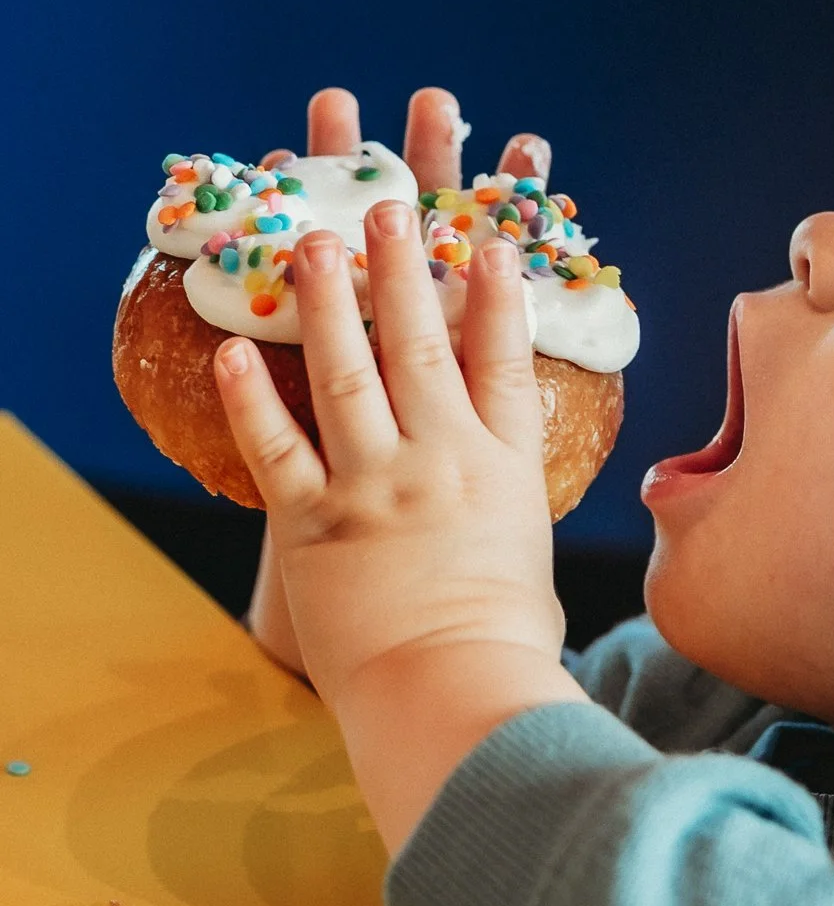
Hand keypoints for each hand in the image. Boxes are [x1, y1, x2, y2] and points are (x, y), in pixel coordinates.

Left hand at [245, 86, 552, 679]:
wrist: (451, 695)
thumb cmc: (503, 645)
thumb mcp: (528, 558)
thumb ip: (507, 510)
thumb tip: (498, 502)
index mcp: (501, 467)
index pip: (500, 360)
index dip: (493, 295)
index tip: (484, 243)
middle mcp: (440, 459)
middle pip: (420, 344)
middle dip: (400, 271)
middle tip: (384, 210)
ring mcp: (375, 485)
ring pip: (347, 374)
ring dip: (329, 303)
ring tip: (312, 244)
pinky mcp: (314, 523)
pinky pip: (275, 448)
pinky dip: (250, 399)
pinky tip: (233, 354)